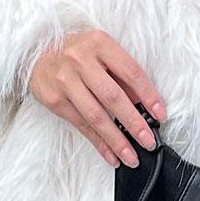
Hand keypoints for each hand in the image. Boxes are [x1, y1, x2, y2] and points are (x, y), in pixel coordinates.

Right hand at [29, 29, 165, 168]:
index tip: (160, 114)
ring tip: (132, 157)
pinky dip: (98, 143)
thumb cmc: (79, 54)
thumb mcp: (102, 53)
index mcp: (99, 43)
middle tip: (149, 141)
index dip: (148, 95)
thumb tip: (144, 104)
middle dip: (133, 122)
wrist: (38, 56)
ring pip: (96, 115)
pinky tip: (111, 155)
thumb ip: (122, 75)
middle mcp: (80, 60)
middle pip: (112, 96)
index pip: (130, 72)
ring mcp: (65, 80)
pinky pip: (81, 126)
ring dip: (116, 140)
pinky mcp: (54, 100)